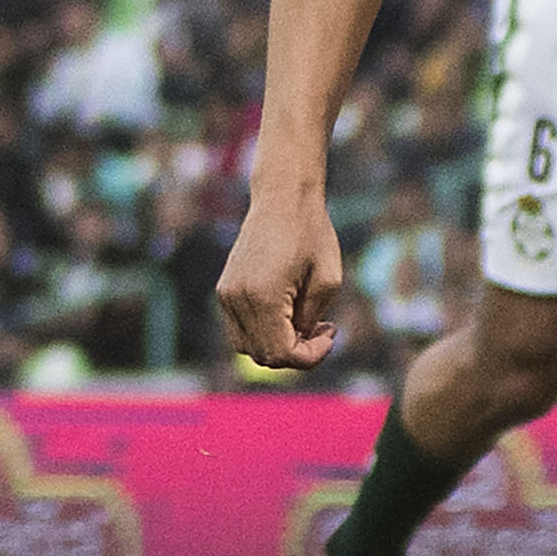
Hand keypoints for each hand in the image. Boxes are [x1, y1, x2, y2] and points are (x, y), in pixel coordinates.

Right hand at [217, 180, 347, 370]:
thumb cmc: (312, 234)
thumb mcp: (328, 280)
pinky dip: (264, 331)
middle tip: (323, 329)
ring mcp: (226, 296)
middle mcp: (236, 300)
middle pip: (262, 355)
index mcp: (263, 298)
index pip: (280, 354)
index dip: (310, 356)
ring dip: (278, 345)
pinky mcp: (225, 289)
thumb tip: (298, 341)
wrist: (282, 199)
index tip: (331, 332)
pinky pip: (240, 328)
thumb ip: (311, 318)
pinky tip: (289, 314)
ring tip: (308, 322)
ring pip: (247, 346)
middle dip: (296, 353)